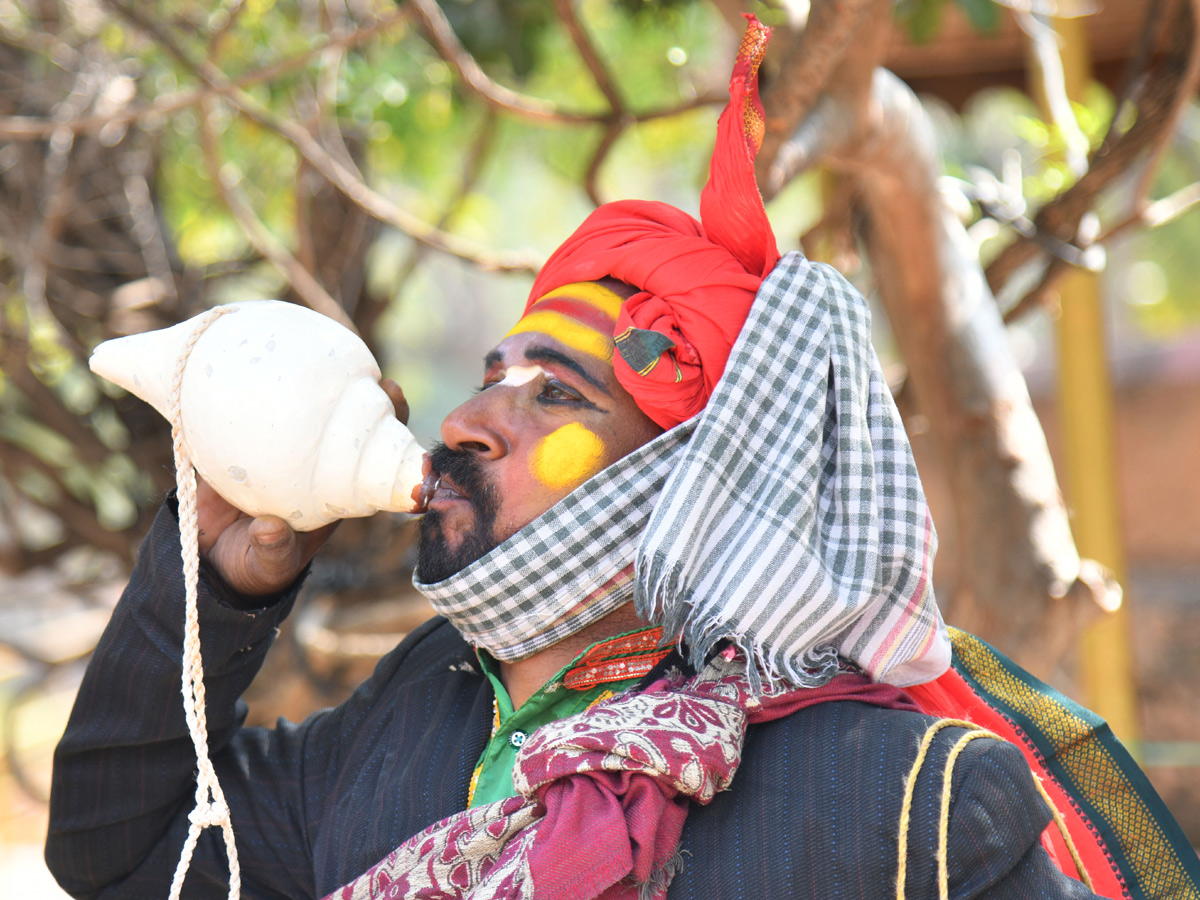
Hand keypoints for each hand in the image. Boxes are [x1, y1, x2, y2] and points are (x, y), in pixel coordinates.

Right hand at [195, 377, 409, 598]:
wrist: (210, 554)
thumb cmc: (250, 563)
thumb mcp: (264, 565)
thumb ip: (271, 552)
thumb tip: (270, 529)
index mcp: (335, 490)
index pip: (374, 459)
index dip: (394, 438)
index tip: (405, 422)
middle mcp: (318, 459)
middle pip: (356, 422)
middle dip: (376, 398)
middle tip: (383, 383)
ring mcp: (288, 443)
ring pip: (316, 404)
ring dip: (331, 379)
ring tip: (342, 352)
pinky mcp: (251, 435)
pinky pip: (263, 403)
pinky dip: (269, 379)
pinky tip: (275, 355)